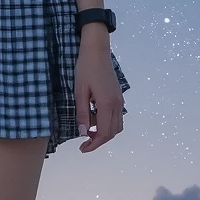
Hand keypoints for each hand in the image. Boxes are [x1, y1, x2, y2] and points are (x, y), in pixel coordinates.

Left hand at [76, 30, 122, 152]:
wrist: (97, 51)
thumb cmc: (85, 68)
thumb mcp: (79, 92)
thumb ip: (82, 114)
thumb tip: (83, 133)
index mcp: (107, 104)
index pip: (104, 133)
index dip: (94, 144)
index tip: (82, 148)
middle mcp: (117, 105)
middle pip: (112, 132)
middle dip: (99, 140)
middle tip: (84, 143)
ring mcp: (120, 100)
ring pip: (116, 126)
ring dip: (104, 132)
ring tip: (88, 129)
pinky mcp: (118, 96)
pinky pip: (116, 116)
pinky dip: (106, 122)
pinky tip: (93, 117)